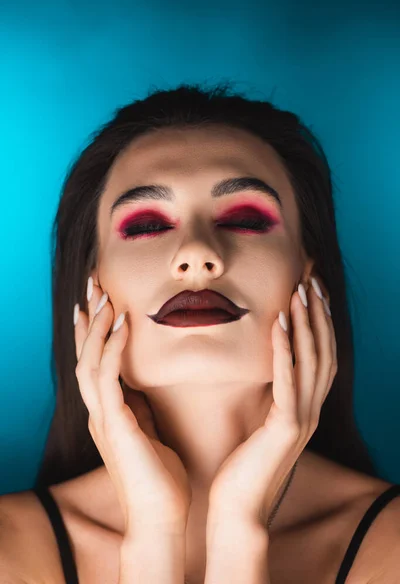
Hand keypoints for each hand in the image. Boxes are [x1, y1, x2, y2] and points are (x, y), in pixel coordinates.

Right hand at [74, 279, 191, 536]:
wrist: (162, 517)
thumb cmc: (161, 477)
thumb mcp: (150, 432)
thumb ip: (142, 408)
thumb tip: (146, 385)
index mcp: (109, 413)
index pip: (95, 363)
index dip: (93, 331)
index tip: (99, 302)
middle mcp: (100, 412)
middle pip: (84, 355)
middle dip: (87, 319)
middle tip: (93, 286)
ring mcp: (103, 418)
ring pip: (88, 361)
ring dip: (95, 327)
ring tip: (104, 296)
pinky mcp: (114, 425)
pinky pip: (108, 378)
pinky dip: (112, 348)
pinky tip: (122, 325)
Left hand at [207, 277, 336, 528]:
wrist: (237, 512)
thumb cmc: (242, 468)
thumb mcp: (260, 426)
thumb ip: (268, 399)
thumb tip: (263, 371)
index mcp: (304, 410)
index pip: (320, 357)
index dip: (319, 324)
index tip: (311, 291)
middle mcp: (310, 412)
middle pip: (324, 352)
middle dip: (319, 314)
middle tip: (312, 280)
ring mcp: (301, 420)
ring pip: (312, 361)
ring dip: (307, 323)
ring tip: (300, 291)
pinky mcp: (285, 428)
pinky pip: (288, 381)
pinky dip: (285, 350)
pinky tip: (279, 324)